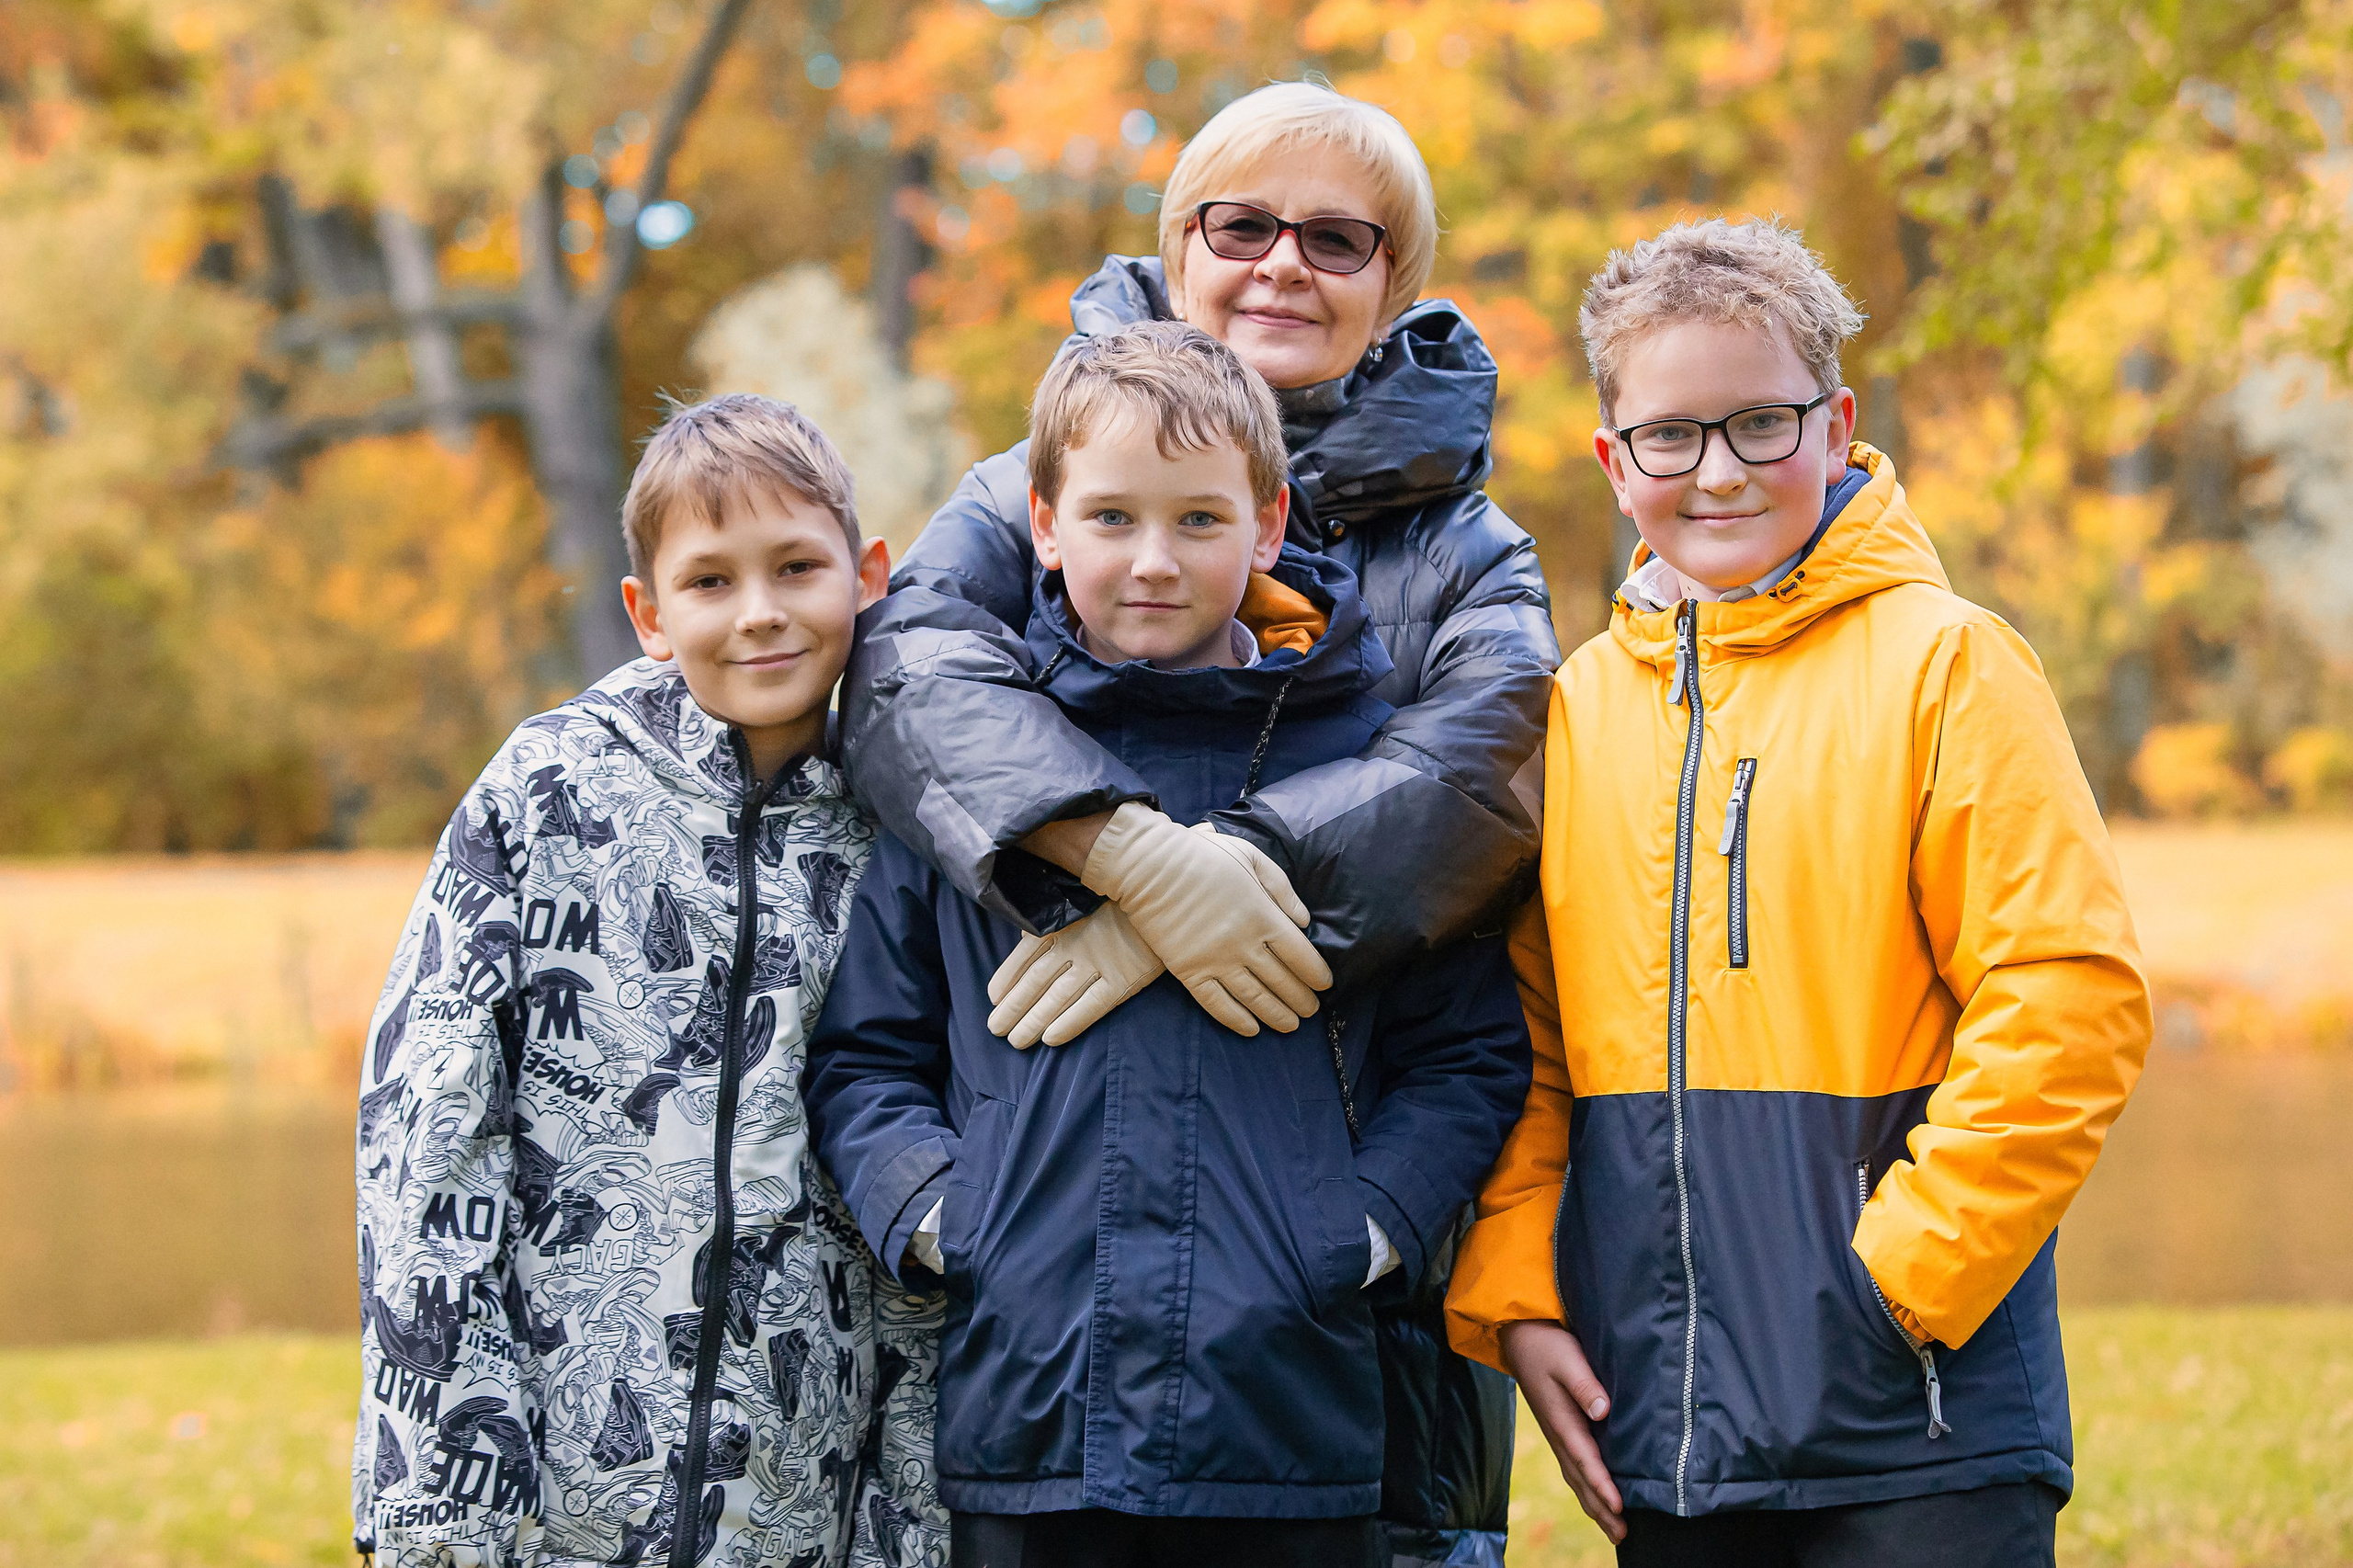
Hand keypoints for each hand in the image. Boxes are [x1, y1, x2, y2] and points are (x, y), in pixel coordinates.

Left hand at [987, 901, 1164, 1046]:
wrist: (1164, 896)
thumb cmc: (1115, 900)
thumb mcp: (1078, 900)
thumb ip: (1053, 918)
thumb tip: (1027, 939)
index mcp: (1059, 924)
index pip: (1024, 957)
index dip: (1006, 980)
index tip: (994, 999)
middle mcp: (1074, 945)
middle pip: (1035, 982)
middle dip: (1013, 1008)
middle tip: (997, 1030)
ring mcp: (1098, 963)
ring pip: (1057, 998)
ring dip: (1033, 1021)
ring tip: (1017, 1040)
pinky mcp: (1123, 979)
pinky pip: (1091, 1006)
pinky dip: (1069, 1023)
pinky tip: (1050, 1039)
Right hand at [1078, 804, 1331, 1034]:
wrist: (1150, 867)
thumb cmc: (1204, 857)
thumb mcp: (1252, 858)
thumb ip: (1283, 889)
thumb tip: (1305, 922)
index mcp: (1263, 915)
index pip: (1300, 955)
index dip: (1316, 974)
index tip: (1324, 985)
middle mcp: (1244, 944)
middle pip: (1281, 981)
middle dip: (1300, 999)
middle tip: (1311, 1011)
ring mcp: (1215, 961)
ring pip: (1254, 998)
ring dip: (1276, 1015)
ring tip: (1290, 1025)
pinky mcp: (1189, 971)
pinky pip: (1217, 1004)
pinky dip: (1236, 1020)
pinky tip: (1252, 1029)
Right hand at [1500, 1319, 1623, 1543]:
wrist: (1519, 1336)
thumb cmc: (1547, 1345)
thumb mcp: (1568, 1359)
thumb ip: (1585, 1385)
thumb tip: (1603, 1411)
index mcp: (1561, 1421)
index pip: (1585, 1460)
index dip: (1603, 1485)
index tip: (1619, 1507)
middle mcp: (1558, 1434)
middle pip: (1580, 1479)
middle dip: (1600, 1508)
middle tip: (1622, 1535)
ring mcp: (1556, 1434)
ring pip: (1576, 1477)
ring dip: (1593, 1504)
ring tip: (1614, 1528)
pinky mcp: (1559, 1428)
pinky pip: (1573, 1467)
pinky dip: (1585, 1487)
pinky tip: (1595, 1495)